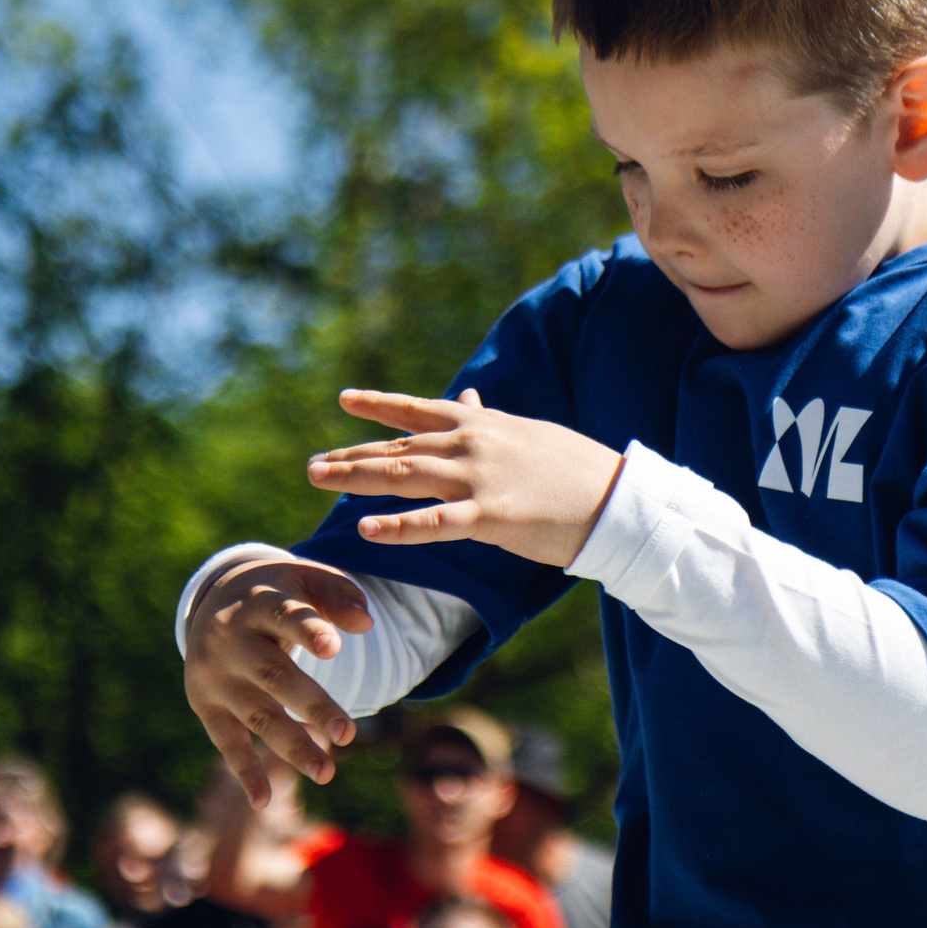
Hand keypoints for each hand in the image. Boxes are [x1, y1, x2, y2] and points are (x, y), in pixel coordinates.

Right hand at [185, 555, 372, 799]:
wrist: (212, 599)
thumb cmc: (278, 593)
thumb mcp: (306, 580)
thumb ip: (339, 596)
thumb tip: (367, 624)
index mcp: (260, 603)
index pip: (285, 616)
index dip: (308, 630)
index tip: (334, 647)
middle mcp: (233, 641)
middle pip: (274, 675)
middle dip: (312, 705)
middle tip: (347, 734)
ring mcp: (218, 677)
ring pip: (258, 715)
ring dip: (291, 746)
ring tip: (326, 773)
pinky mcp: (207, 706)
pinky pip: (227, 742)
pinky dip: (245, 772)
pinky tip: (263, 802)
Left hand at [307, 388, 624, 568]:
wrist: (615, 497)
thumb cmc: (573, 467)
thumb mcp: (526, 433)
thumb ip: (489, 419)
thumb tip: (469, 398)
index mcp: (481, 423)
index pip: (418, 411)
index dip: (379, 405)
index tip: (345, 401)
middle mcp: (471, 443)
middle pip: (398, 448)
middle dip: (351, 455)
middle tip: (311, 466)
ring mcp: (478, 478)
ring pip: (403, 477)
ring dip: (356, 478)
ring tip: (318, 480)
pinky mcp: (490, 515)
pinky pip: (434, 522)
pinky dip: (397, 526)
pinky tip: (365, 529)